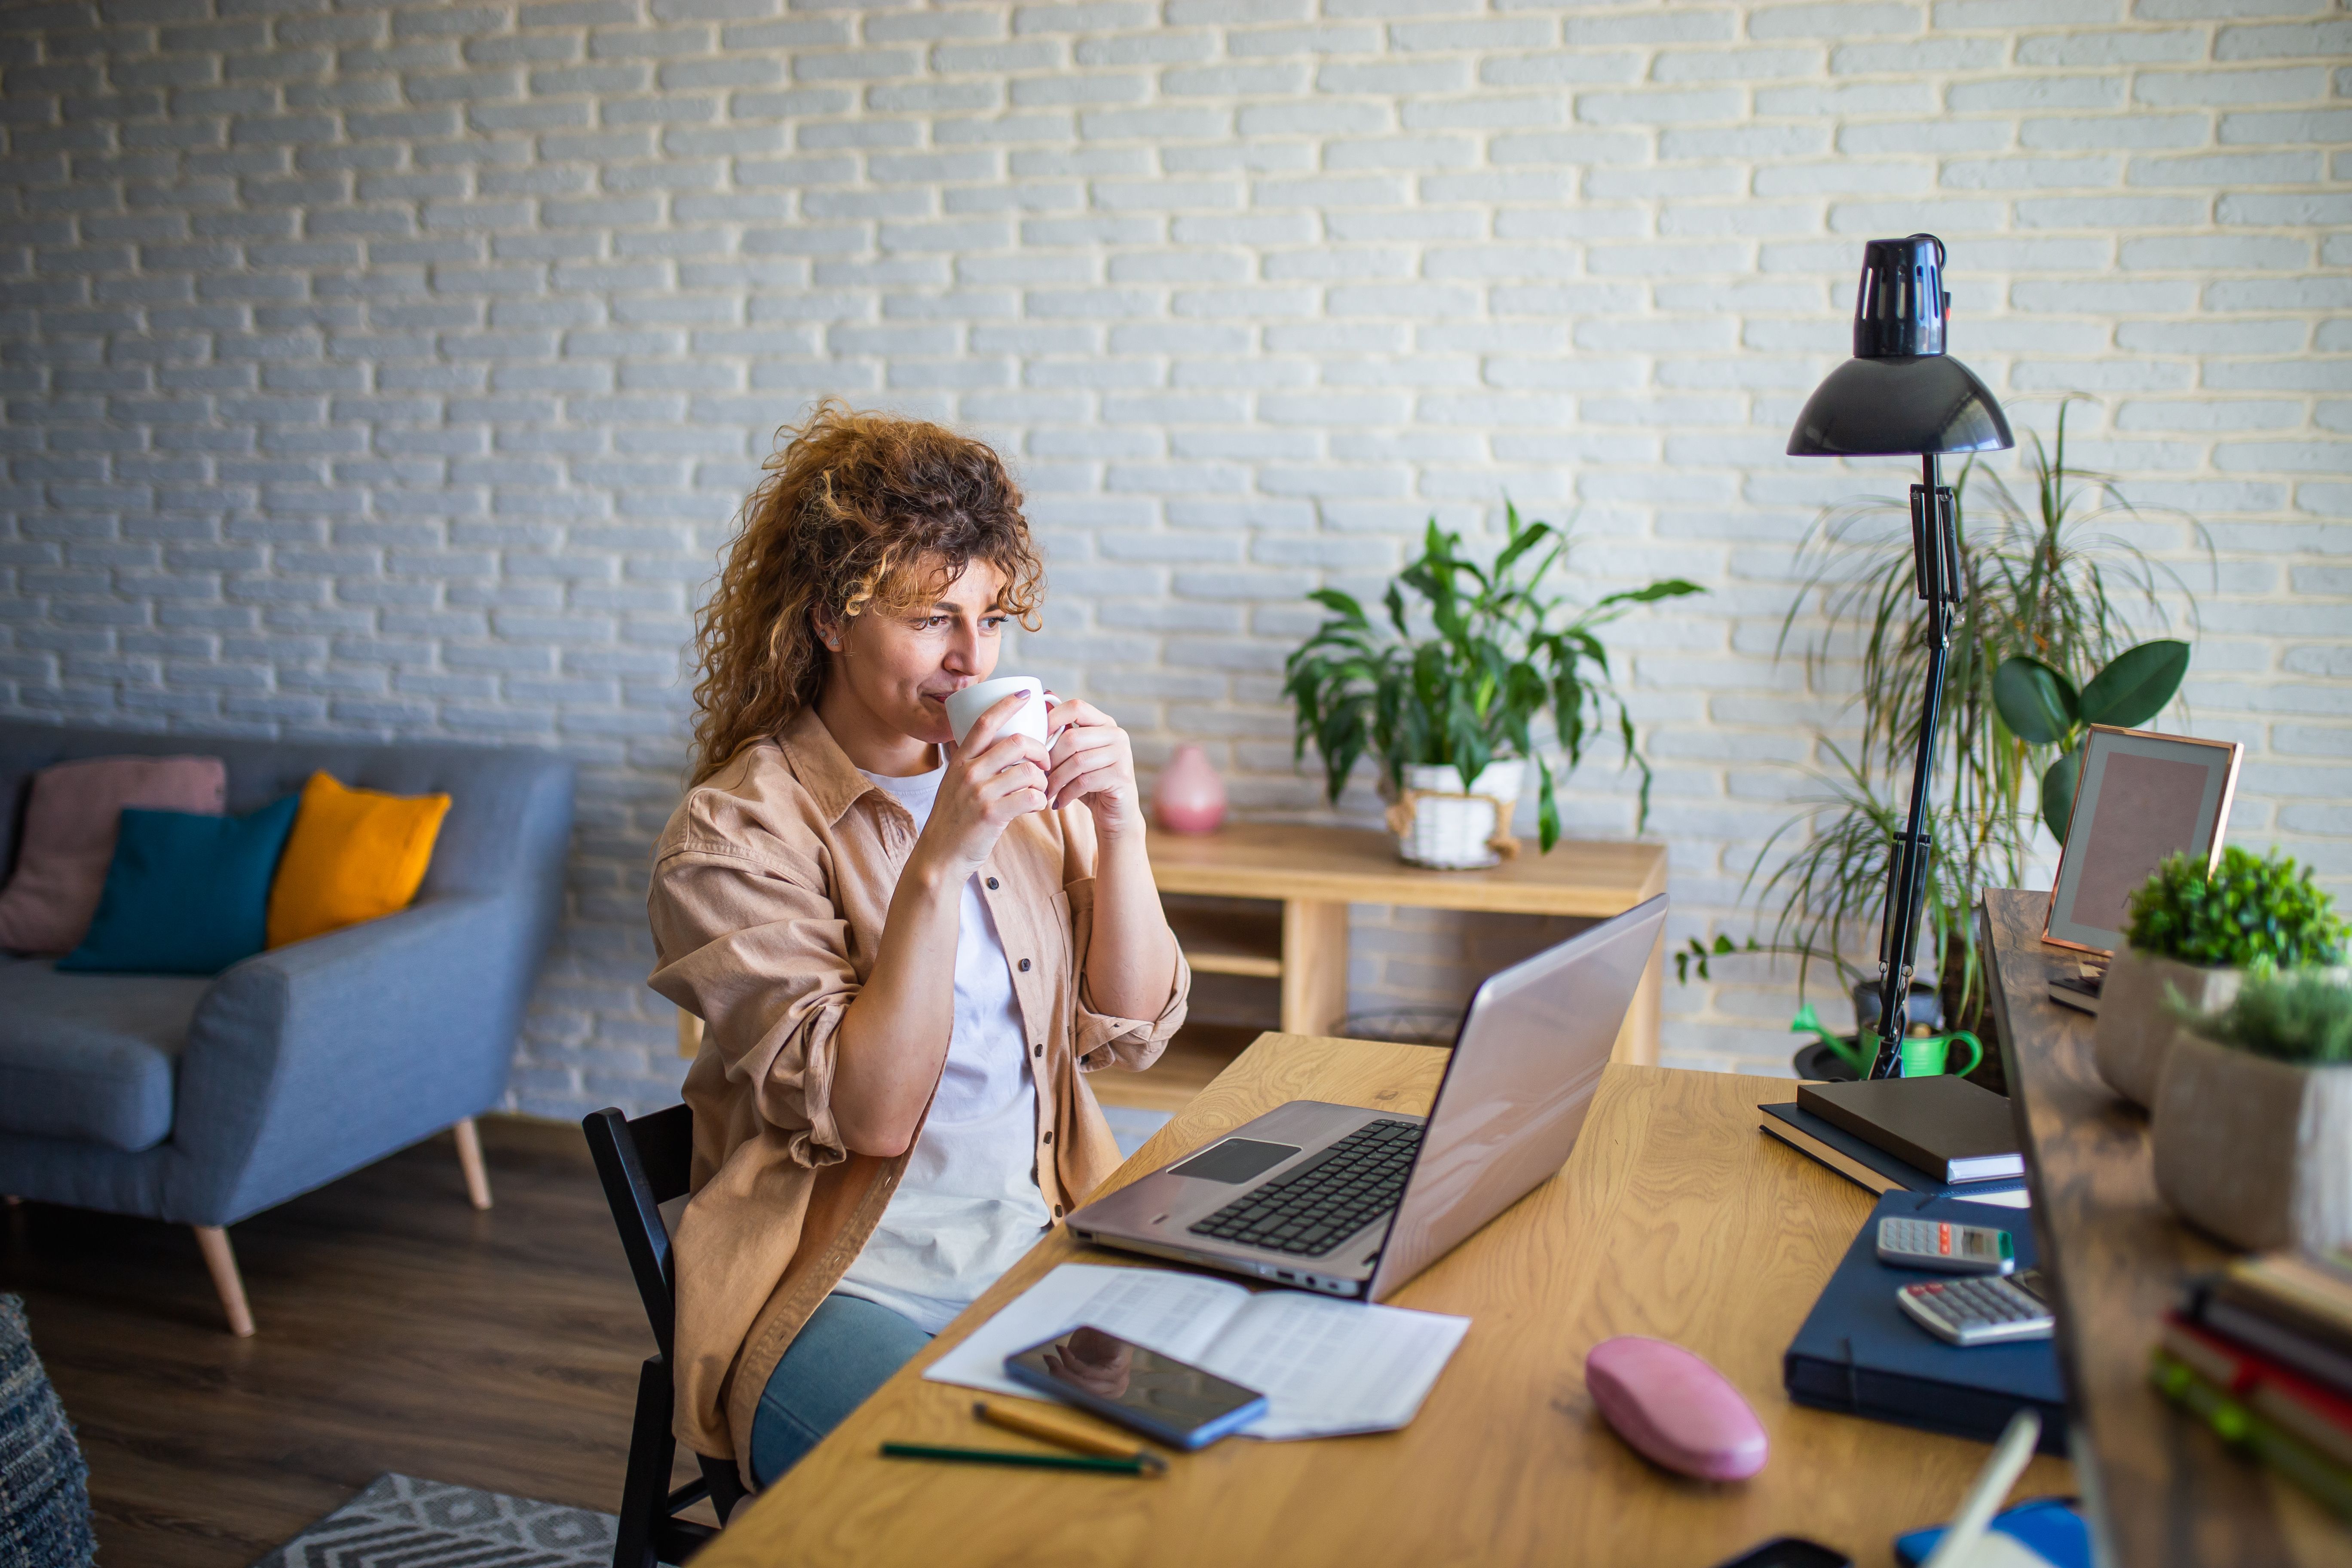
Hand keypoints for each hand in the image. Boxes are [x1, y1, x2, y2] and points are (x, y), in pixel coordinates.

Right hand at [918, 692, 1049, 878]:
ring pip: (1029, 771)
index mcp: (960, 760)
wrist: (939, 856)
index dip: (1007, 704)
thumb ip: (975, 763)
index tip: (1026, 694)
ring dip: (1042, 781)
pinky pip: (1031, 797)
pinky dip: (1039, 801)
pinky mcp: (991, 814)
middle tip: (1046, 763)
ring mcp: (979, 793)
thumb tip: (1004, 743)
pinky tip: (1034, 807)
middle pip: (1016, 742)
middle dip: (1040, 750)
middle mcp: (968, 772)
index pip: (985, 722)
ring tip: (1039, 790)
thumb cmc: (954, 819)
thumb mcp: (955, 784)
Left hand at [1043, 696, 1141, 837]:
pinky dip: (1067, 793)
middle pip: (1072, 738)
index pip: (1076, 707)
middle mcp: (1117, 734)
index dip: (1052, 720)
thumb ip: (1062, 732)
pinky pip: (1084, 781)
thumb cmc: (1088, 781)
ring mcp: (1122, 755)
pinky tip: (1059, 802)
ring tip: (1047, 791)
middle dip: (1050, 760)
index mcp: (1104, 722)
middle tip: (1039, 776)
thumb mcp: (1073, 755)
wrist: (1115, 813)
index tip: (1036, 741)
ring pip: (1077, 762)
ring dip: (1056, 780)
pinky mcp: (1122, 776)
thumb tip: (1044, 698)